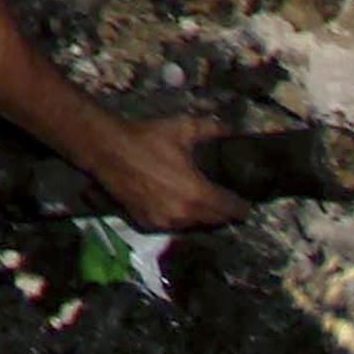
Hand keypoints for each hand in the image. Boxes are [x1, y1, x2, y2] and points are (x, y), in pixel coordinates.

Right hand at [99, 114, 239, 233]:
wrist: (107, 150)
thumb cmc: (147, 138)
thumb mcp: (183, 128)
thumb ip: (212, 130)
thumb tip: (231, 131)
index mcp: (198, 194)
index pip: (231, 209)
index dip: (242, 207)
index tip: (245, 203)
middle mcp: (184, 215)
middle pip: (215, 221)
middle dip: (222, 212)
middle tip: (224, 200)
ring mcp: (165, 223)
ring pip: (193, 225)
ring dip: (200, 217)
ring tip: (199, 202)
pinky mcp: (147, 224)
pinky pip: (172, 226)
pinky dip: (178, 218)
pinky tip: (175, 205)